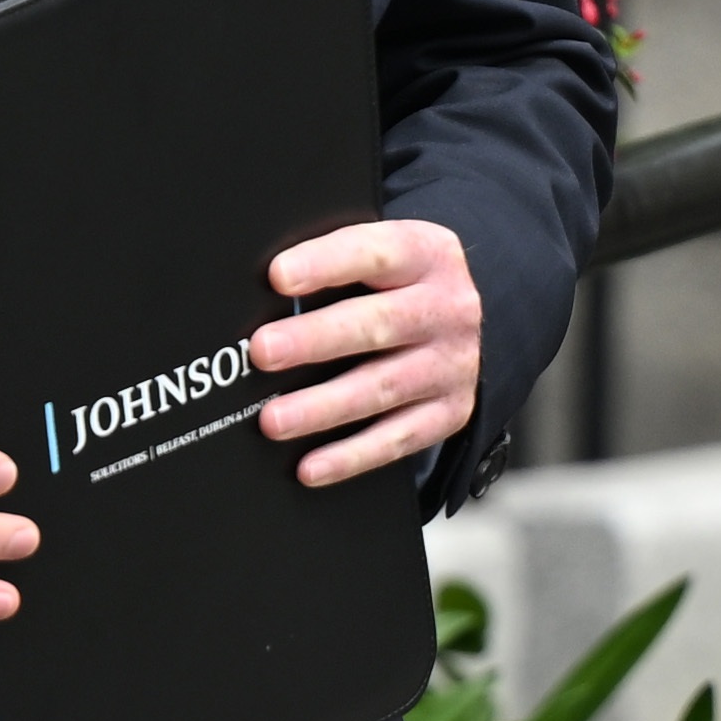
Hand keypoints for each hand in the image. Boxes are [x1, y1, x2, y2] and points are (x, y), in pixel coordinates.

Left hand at [253, 216, 485, 485]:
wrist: (457, 320)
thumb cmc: (397, 286)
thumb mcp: (381, 258)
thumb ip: (333, 263)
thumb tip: (263, 288)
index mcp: (426, 254)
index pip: (375, 253)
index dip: (326, 263)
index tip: (278, 276)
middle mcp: (447, 308)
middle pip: (378, 325)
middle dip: (315, 340)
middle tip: (264, 351)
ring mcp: (452, 363)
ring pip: (383, 388)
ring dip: (323, 407)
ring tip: (273, 420)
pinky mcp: (449, 411)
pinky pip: (398, 440)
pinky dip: (351, 456)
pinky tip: (310, 467)